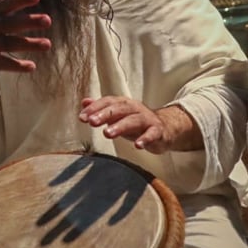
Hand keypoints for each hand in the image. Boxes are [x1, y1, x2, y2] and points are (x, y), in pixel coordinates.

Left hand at [78, 97, 196, 152]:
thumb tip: (84, 102)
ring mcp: (147, 119)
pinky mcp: (157, 131)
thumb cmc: (136, 122)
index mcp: (124, 104)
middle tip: (92, 122)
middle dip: (105, 114)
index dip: (95, 108)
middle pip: (119, 109)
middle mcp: (135, 109)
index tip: (82, 117)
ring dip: (120, 126)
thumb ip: (101, 108)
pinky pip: (152, 134)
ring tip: (107, 134)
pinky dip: (145, 139)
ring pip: (134, 120)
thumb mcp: (118, 115)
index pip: (108, 102)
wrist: (165, 128)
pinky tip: (138, 145)